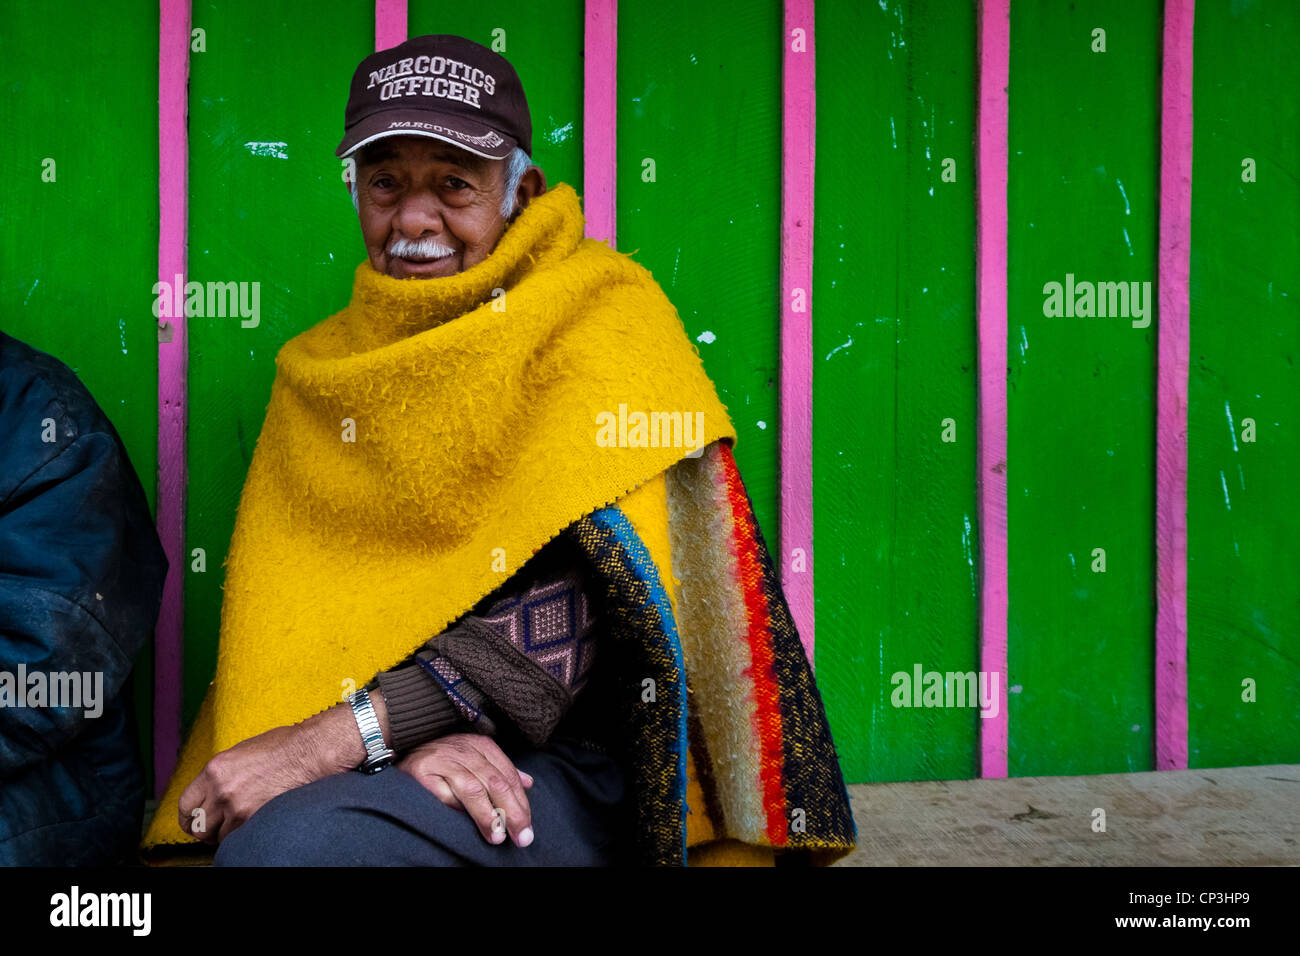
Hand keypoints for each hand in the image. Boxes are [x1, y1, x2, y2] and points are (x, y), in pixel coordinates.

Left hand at [178, 705, 357, 843]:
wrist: (311, 752)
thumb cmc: (285, 747)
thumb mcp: (242, 752)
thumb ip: (222, 773)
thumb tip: (212, 790)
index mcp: (215, 769)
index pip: (185, 804)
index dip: (188, 817)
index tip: (193, 820)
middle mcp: (222, 790)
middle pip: (198, 826)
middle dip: (206, 830)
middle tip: (215, 828)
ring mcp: (238, 806)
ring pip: (218, 836)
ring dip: (226, 833)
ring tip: (239, 823)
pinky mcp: (255, 818)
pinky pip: (239, 837)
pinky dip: (243, 835)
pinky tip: (252, 823)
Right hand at [396, 733, 535, 846]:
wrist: (402, 754)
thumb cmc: (443, 763)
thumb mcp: (474, 761)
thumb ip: (500, 771)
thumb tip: (528, 783)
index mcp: (480, 746)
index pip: (508, 776)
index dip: (521, 803)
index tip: (527, 828)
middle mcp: (464, 749)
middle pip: (496, 782)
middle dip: (513, 812)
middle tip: (521, 837)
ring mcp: (443, 759)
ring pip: (473, 788)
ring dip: (488, 815)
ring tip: (497, 836)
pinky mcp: (423, 771)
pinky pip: (444, 794)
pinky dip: (458, 811)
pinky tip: (467, 825)